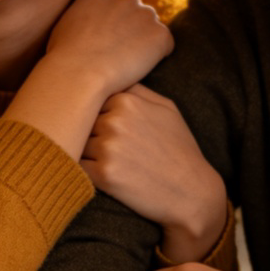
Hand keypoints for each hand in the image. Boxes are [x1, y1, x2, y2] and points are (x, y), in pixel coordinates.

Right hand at [46, 0, 172, 99]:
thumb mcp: (67, 21)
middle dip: (132, 29)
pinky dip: (157, 57)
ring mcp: (145, 13)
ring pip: (151, 28)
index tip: (107, 40)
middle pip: (137, 12)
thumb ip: (86, 13)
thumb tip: (92, 20)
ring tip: (126, 63)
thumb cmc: (65, 54)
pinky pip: (165, 46)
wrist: (78, 73)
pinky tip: (138, 68)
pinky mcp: (160, 34)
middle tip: (118, 53)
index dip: (115, 23)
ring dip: (144, 43)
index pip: (117, 3)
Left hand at [81, 84, 227, 261]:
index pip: (91, 99)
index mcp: (127, 100)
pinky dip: (85, 171)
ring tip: (110, 162)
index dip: (97, 114)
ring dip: (86, 152)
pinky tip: (105, 175)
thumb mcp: (167, 108)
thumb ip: (137, 90)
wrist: (192, 192)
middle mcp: (115, 120)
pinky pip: (77, 167)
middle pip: (82, 121)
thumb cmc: (179, 148)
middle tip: (109, 147)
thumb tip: (108, 78)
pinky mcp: (103, 175)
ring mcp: (108, 147)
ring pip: (78, 143)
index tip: (108, 127)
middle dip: (89, 132)